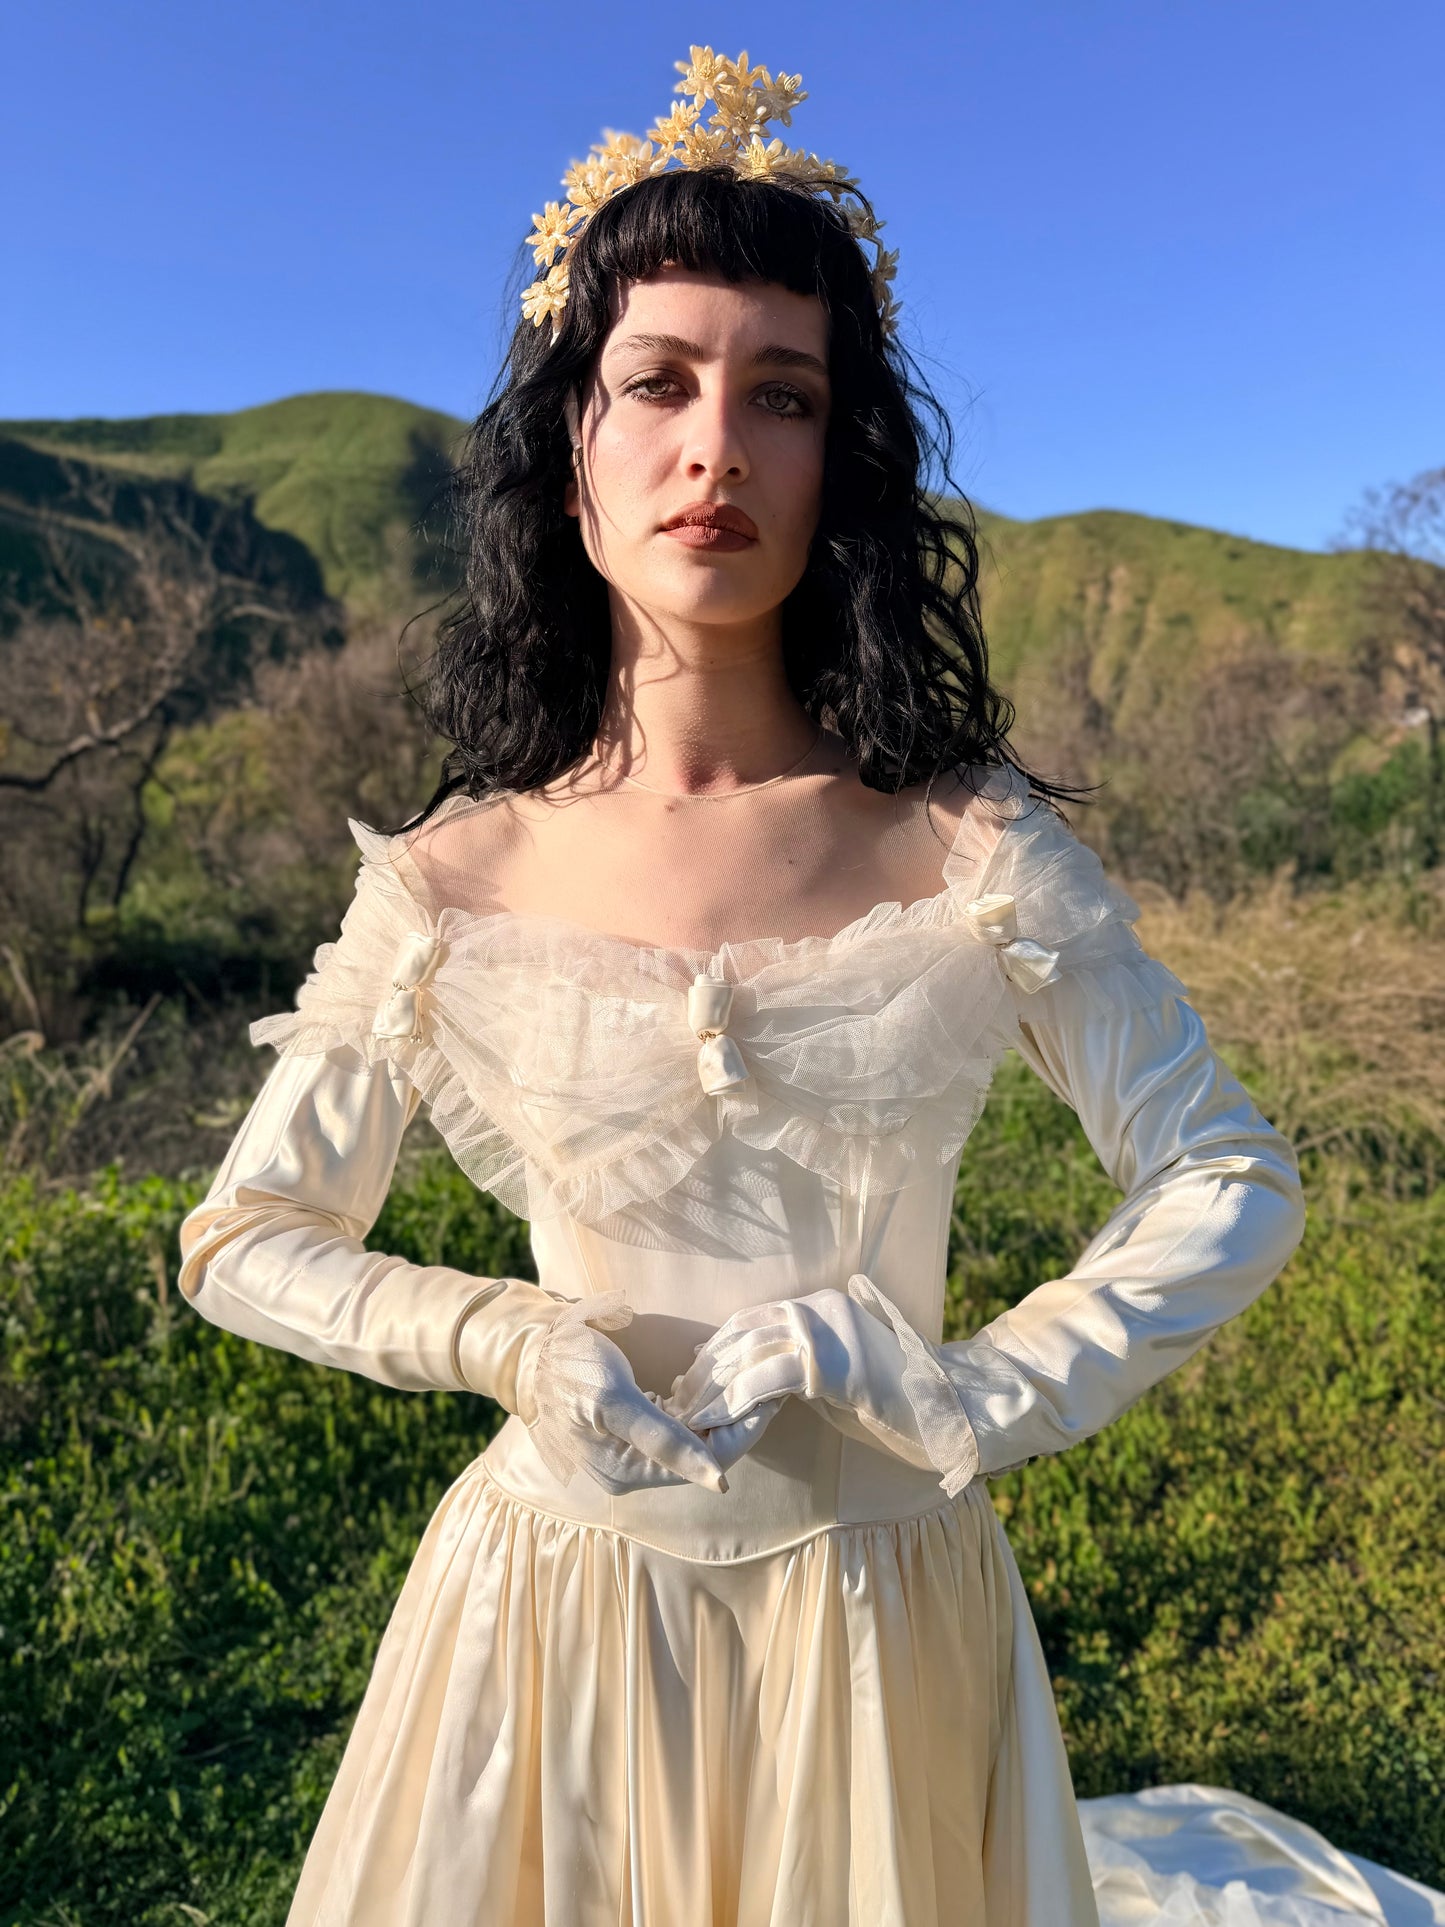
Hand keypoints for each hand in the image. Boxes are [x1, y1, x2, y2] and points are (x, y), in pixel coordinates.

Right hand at [519, 1290, 776, 1495]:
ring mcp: (631, 1450)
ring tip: (746, 1377)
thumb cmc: (568, 1368)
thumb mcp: (615, 1399)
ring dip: (719, 1408)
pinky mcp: (631, 1428)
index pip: (705, 1463)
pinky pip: (676, 1422)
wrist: (530, 1347)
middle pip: (703, 1452)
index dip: (742, 1433)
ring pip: (693, 1435)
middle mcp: (632, 1469)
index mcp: (627, 1472)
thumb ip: (664, 1439)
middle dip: (736, 1419)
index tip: (772, 1398)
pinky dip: (696, 1401)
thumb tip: (718, 1481)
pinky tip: (706, 1377)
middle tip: (769, 1382)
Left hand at [663, 1276, 980, 1495]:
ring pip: (749, 1355)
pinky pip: (767, 1380)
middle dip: (707, 1368)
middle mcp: (821, 1308)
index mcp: (823, 1303)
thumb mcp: (841, 1372)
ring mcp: (827, 1331)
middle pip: (745, 1332)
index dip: (719, 1346)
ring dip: (712, 1389)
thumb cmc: (895, 1401)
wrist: (946, 1409)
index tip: (693, 1372)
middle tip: (679, 1398)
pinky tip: (714, 1422)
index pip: (754, 1317)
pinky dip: (735, 1401)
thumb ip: (802, 1363)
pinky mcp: (831, 1363)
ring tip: (687, 1416)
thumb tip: (752, 1375)